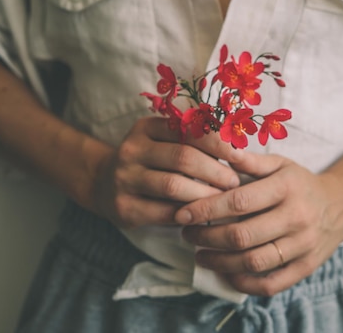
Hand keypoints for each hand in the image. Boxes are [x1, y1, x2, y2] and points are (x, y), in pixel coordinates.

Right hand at [90, 117, 242, 228]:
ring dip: (205, 194)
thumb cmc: (149, 160)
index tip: (240, 155)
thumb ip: (191, 139)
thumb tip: (238, 147)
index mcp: (146, 127)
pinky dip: (188, 213)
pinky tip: (203, 215)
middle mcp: (132, 150)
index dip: (218, 142)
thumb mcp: (162, 141)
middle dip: (215, 171)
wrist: (102, 183)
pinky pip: (163, 212)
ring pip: (173, 185)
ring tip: (223, 199)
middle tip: (234, 182)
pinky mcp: (124, 207)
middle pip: (183, 157)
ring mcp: (124, 178)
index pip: (188, 129)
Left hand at [174, 153, 342, 295]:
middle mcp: (296, 217)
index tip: (182, 214)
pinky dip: (244, 283)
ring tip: (200, 255)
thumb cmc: (300, 183)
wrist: (340, 206)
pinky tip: (226, 273)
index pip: (239, 202)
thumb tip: (219, 151)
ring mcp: (303, 245)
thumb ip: (250, 162)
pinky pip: (271, 284)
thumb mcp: (280, 164)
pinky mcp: (306, 267)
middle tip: (187, 234)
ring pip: (253, 262)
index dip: (206, 209)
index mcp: (286, 188)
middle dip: (207, 237)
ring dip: (220, 262)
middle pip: (242, 235)